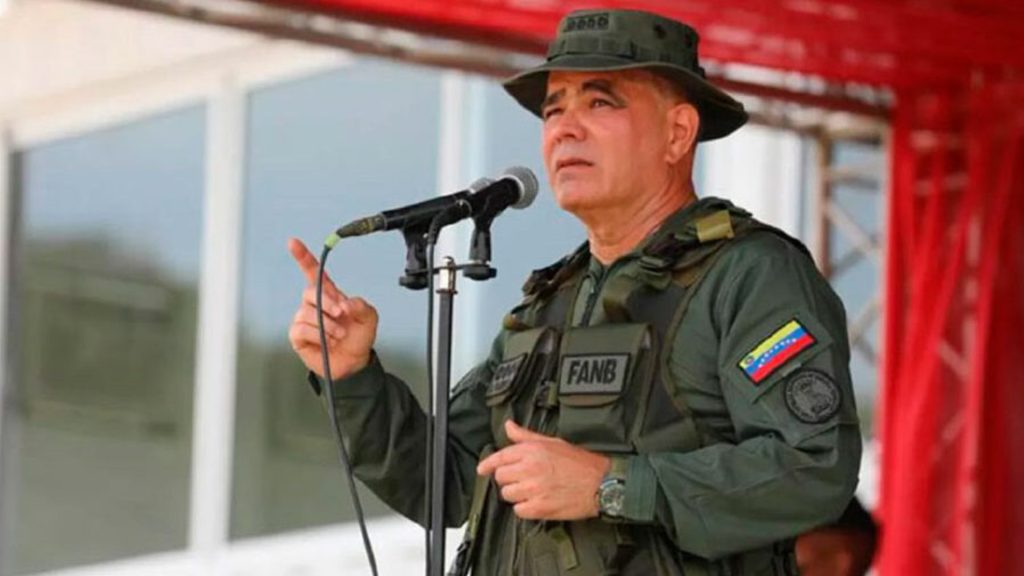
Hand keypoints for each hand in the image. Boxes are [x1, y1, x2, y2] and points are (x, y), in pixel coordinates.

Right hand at [287, 237, 377, 379]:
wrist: (354, 362)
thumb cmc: (359, 336)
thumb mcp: (369, 318)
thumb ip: (360, 305)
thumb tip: (343, 304)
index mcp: (330, 294)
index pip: (314, 271)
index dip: (303, 257)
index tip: (293, 242)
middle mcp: (314, 304)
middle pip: (310, 292)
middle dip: (327, 303)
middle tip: (341, 314)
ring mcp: (304, 319)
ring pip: (306, 313)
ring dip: (326, 325)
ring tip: (338, 335)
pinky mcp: (298, 336)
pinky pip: (300, 329)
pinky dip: (316, 335)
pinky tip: (326, 342)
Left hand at [476, 420, 610, 519]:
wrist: (601, 483)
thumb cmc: (580, 462)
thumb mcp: (552, 442)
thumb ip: (526, 436)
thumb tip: (508, 426)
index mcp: (532, 450)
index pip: (500, 458)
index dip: (488, 464)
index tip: (482, 469)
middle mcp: (530, 468)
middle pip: (501, 478)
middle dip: (509, 479)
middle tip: (523, 479)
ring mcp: (534, 489)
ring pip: (508, 495)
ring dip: (517, 494)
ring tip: (533, 490)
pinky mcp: (540, 508)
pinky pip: (519, 511)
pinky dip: (525, 509)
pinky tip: (537, 502)